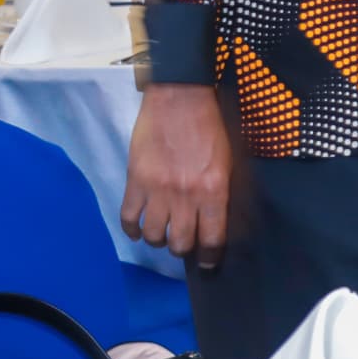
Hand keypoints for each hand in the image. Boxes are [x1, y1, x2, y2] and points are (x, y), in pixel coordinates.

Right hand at [121, 83, 232, 266]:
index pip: (212, 238)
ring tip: (164, 233)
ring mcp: (157, 190)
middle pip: (181, 243)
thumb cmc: (210, 125)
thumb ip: (225, 191)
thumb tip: (223, 219)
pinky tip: (139, 229)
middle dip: (184, 249)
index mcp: (213, 190)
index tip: (208, 261)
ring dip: (159, 240)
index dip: (210, 256)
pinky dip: (132, 230)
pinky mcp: (135, 181)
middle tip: (185, 244)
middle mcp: (185, 196)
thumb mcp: (229, 159)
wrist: (180, 97)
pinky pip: (128, 218)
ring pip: (154, 236)